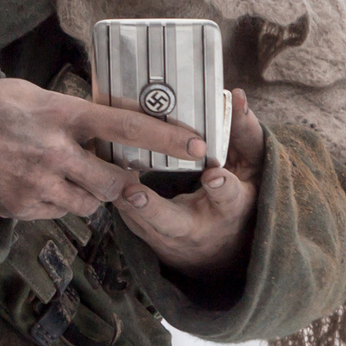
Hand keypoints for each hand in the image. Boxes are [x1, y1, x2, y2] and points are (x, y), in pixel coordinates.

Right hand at [0, 77, 205, 221]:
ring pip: (89, 205)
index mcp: (59, 114)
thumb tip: (101, 119)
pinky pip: (57, 214)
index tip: (199, 145)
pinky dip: (58, 204)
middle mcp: (53, 152)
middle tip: (120, 174)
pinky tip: (41, 186)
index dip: (167, 137)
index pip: (127, 125)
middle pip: (114, 181)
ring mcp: (37, 184)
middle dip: (122, 182)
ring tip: (73, 179)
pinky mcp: (21, 207)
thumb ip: (67, 109)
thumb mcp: (29, 94)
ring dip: (91, 196)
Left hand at [116, 90, 266, 283]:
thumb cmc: (236, 195)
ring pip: (141, 224)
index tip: (213, 175)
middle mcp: (198, 227)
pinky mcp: (147, 238)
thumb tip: (236, 96)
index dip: (222, 187)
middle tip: (133, 192)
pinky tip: (95, 179)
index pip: (228, 198)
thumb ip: (244, 134)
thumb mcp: (251, 168)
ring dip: (121, 205)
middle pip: (173, 222)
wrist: (219, 249)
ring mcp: (169, 237)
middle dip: (152, 209)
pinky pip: (127, 221)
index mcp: (230, 208)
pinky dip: (112, 202)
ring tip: (101, 182)